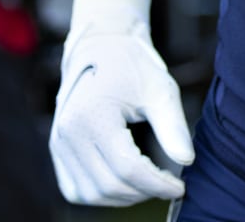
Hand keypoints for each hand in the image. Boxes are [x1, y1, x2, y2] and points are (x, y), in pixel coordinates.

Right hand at [49, 0, 194, 205]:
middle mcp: (68, 133)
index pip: (127, 167)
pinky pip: (76, 190)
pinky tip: (125, 183)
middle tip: (168, 183)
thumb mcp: (160, 89)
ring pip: (92, 194)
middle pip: (110, 184)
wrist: (103, 48)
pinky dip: (102, 194)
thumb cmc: (134, 66)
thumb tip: (187, 161)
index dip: (157, 183)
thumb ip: (173, 126)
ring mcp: (58, 143)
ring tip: (149, 183)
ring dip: (124, 196)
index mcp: (92, 115)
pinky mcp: (57, 151)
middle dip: (144, 191)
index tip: (180, 186)